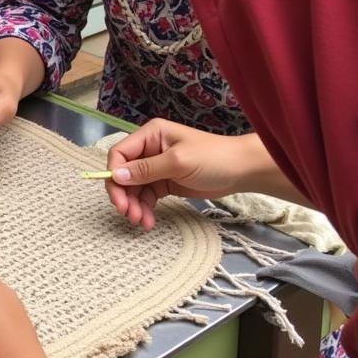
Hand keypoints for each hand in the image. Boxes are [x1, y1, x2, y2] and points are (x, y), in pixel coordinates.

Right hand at [106, 119, 251, 230]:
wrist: (243, 171)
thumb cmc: (213, 158)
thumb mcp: (177, 162)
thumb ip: (145, 169)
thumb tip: (115, 175)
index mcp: (151, 135)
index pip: (120, 153)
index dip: (114, 174)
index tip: (118, 196)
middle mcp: (149, 149)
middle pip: (124, 173)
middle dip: (124, 194)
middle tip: (128, 215)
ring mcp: (157, 167)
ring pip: (134, 188)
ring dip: (134, 205)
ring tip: (141, 222)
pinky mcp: (165, 182)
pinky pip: (147, 196)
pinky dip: (145, 209)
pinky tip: (148, 221)